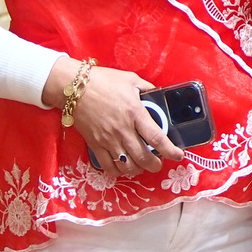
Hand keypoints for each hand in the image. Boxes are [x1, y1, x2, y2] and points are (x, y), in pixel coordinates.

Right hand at [46, 57, 183, 174]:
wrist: (73, 88)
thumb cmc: (104, 81)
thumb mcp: (131, 79)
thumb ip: (147, 88)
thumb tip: (158, 94)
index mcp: (135, 113)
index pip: (157, 138)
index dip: (170, 150)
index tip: (178, 155)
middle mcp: (123, 130)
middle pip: (143, 157)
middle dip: (155, 165)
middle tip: (159, 163)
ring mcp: (108, 140)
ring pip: (126, 165)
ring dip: (138, 170)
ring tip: (142, 166)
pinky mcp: (95, 145)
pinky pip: (107, 166)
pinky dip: (117, 171)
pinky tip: (123, 167)